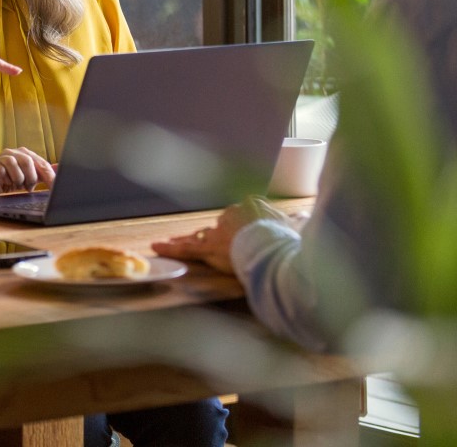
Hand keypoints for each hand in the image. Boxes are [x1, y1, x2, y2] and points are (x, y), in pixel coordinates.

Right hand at [0, 148, 55, 196]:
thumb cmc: (9, 180)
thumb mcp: (29, 178)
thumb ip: (43, 173)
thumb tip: (59, 169)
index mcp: (25, 154)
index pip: (41, 163)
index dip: (48, 176)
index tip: (54, 188)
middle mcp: (13, 153)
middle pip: (27, 161)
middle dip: (30, 177)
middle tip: (28, 187)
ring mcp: (1, 157)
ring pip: (12, 163)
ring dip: (16, 178)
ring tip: (15, 185)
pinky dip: (4, 177)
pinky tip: (4, 181)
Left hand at [151, 195, 290, 274]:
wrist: (273, 249)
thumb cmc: (285, 239)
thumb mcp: (293, 224)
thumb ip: (291, 221)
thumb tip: (300, 217)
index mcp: (249, 207)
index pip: (237, 217)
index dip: (238, 229)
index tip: (240, 235)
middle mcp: (229, 217)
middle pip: (218, 227)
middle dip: (214, 235)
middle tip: (211, 242)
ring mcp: (218, 233)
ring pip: (199, 236)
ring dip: (186, 240)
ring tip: (171, 241)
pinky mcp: (208, 249)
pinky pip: (186, 248)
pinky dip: (170, 248)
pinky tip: (156, 246)